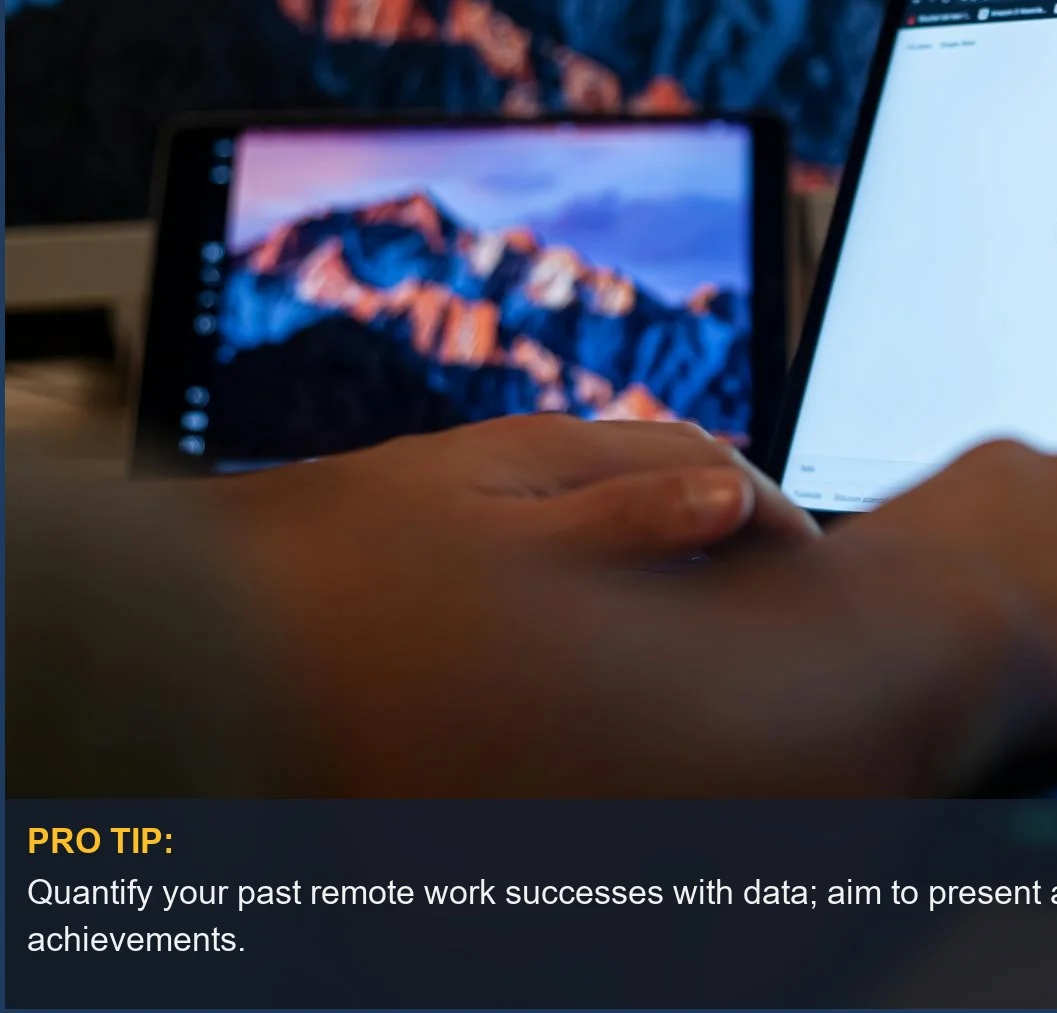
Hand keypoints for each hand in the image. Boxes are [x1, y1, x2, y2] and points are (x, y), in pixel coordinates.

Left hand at [212, 413, 819, 569]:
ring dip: (680, 556)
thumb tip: (730, 500)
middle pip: (675, 477)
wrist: (220, 600)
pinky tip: (611, 627)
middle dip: (736, 530)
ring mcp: (499, 496)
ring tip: (708, 620)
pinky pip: (578, 546)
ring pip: (626, 512)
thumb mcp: (508, 545)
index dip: (775, 518)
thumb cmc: (356, 572)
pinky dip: (622, 579)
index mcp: (555, 451)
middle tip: (776, 601)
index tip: (812, 577)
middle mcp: (530, 462)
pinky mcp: (468, 532)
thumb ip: (624, 520)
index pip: (711, 463)